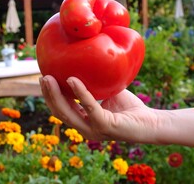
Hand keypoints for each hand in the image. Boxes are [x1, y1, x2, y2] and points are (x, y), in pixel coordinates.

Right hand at [40, 75, 160, 142]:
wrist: (150, 122)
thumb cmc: (130, 108)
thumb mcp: (107, 94)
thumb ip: (95, 85)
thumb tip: (85, 64)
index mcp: (85, 122)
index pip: (62, 110)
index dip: (51, 96)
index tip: (45, 78)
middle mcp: (85, 129)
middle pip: (60, 113)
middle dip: (48, 95)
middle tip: (43, 77)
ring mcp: (93, 130)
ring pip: (68, 113)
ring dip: (56, 95)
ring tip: (49, 78)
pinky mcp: (104, 126)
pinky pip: (89, 107)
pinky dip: (80, 93)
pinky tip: (72, 80)